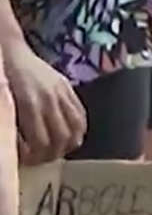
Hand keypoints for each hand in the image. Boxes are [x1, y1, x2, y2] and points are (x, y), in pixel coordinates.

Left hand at [4, 42, 84, 163]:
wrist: (10, 52)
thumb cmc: (3, 79)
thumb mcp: (6, 103)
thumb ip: (15, 125)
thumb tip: (21, 148)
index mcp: (29, 105)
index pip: (41, 142)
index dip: (36, 158)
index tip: (28, 162)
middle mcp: (50, 101)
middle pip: (61, 139)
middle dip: (52, 155)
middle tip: (42, 160)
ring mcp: (62, 94)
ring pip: (76, 129)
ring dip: (69, 145)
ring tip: (58, 151)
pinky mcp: (68, 88)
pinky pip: (81, 114)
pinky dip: (79, 129)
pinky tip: (69, 136)